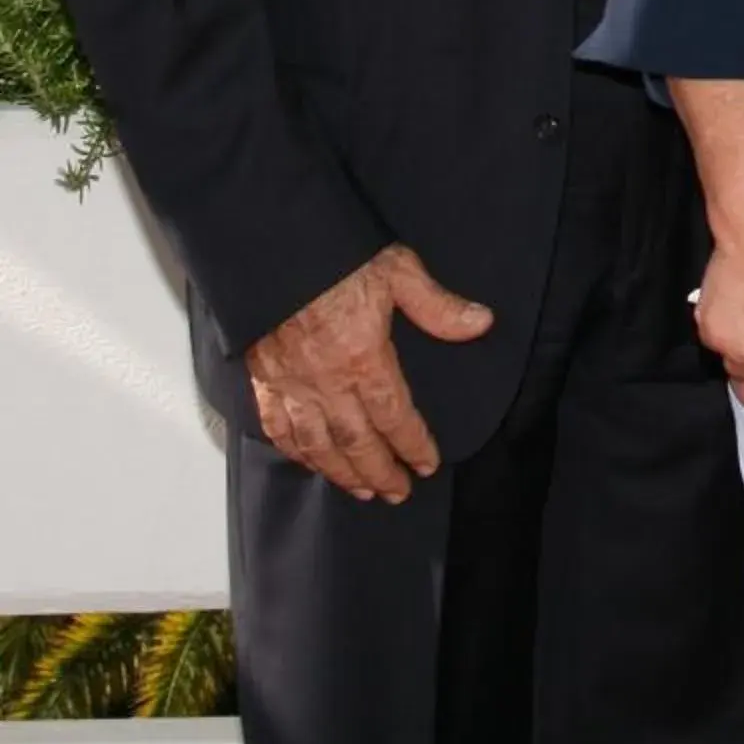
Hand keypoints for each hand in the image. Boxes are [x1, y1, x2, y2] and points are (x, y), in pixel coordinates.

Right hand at [243, 242, 491, 502]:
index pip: (394, 416)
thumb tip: (481, 323)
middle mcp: (325, 382)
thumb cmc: (338, 257)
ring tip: (361, 491)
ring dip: (340, 473)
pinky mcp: (263, 381)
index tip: (427, 464)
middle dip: (379, 473)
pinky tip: (309, 462)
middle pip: (355, 442)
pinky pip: (277, 429)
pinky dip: (295, 452)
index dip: (413, 444)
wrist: (275, 249)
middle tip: (397, 494)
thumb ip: (438, 306)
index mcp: (363, 360)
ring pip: (317, 445)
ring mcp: (290, 386)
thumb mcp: (398, 272)